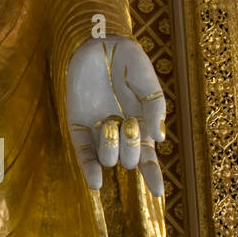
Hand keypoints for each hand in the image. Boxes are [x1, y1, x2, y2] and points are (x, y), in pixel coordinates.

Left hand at [66, 35, 166, 196]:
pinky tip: (96, 183)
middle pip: (129, 159)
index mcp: (142, 124)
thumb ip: (155, 107)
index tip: (158, 192)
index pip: (148, 158)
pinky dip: (90, 169)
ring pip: (108, 159)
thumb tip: (159, 139)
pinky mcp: (78, 127)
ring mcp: (99, 132)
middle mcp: (121, 133)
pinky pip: (84, 155)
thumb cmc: (128, 61)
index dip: (153, 176)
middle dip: (132, 147)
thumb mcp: (147, 81)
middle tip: (130, 123)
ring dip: (113, 148)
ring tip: (112, 122)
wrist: (98, 44)